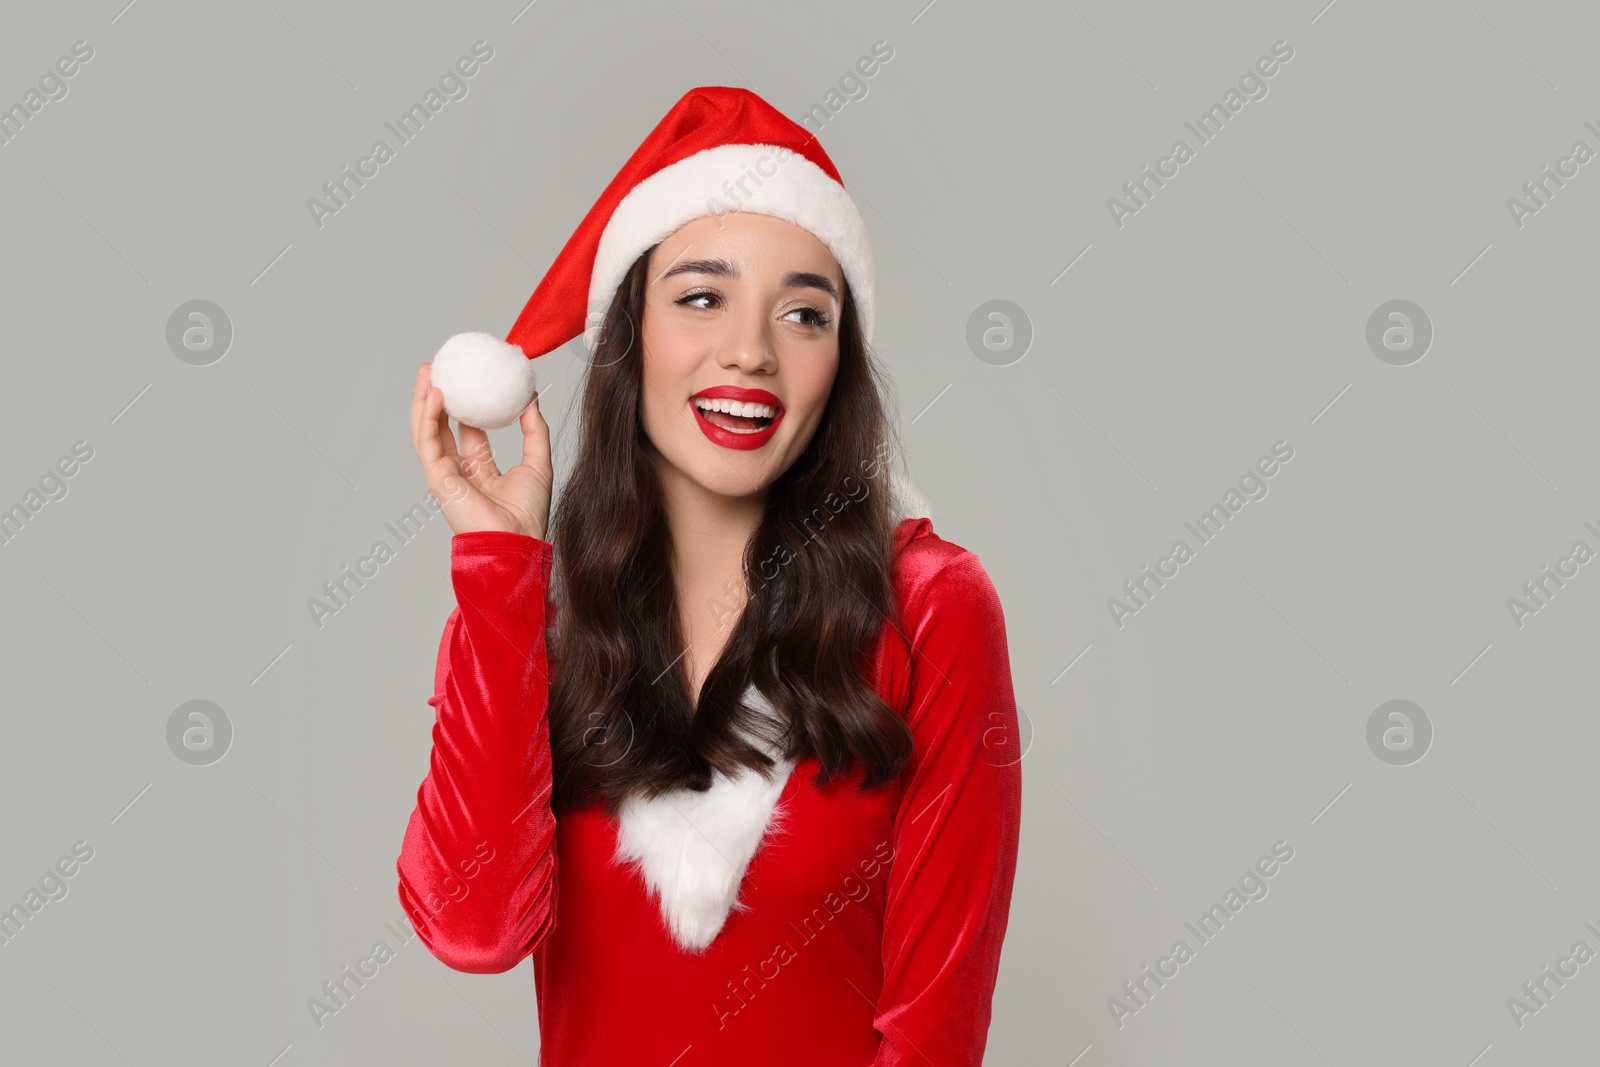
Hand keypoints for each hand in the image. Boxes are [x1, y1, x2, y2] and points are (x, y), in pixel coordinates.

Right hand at [411, 362, 551, 539]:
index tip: (470, 380)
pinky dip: (428, 417)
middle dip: (436, 397)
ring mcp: (445, 476)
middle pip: (441, 428)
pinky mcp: (437, 479)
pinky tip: (435, 394)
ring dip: (423, 400)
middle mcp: (459, 472)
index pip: (468, 432)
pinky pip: (428, 442)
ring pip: (426, 431)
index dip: (466, 406)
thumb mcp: (538, 461)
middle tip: (438, 368)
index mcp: (480, 471)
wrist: (519, 541)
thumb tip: (531, 397)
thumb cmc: (529, 513)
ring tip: (427, 371)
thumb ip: (534, 430)